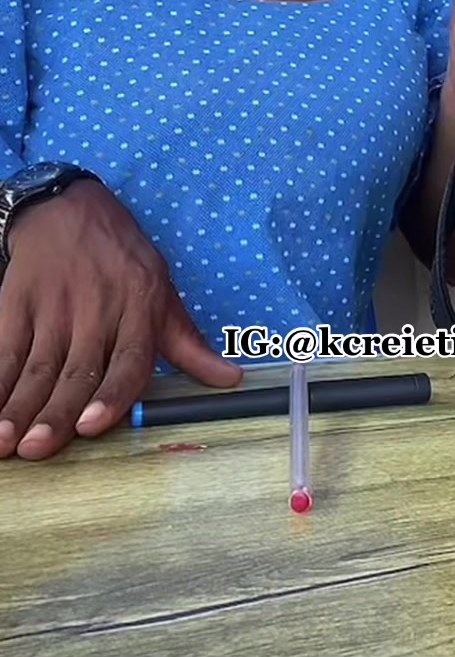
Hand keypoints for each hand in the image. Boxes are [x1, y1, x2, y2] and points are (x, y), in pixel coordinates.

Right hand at [0, 180, 242, 460]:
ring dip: (18, 406)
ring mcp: (52, 307)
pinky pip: (4, 349)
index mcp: (138, 309)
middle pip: (76, 371)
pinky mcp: (16, 302)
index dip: (110, 394)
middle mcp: (95, 310)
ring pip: (36, 365)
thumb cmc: (122, 258)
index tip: (91, 425)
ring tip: (5, 443)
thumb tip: (231, 380)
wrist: (67, 207)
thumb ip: (188, 343)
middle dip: (55, 413)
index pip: (128, 360)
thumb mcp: (161, 290)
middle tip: (37, 449)